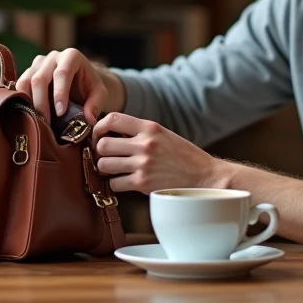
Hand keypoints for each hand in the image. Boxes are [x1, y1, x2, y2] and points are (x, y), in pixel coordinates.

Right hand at [16, 49, 108, 123]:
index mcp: (71, 56)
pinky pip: (19, 87)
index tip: (61, 112)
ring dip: (28, 103)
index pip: (62, 73)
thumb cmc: (89, 85)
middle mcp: (52, 57)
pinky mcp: (28, 73)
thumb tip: (88, 120)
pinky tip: (28, 114)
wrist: (80, 79)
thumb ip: (96, 105)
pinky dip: (22, 101)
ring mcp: (37, 64)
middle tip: (46, 122)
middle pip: (40, 78)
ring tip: (36, 120)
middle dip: (42, 103)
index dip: (60, 93)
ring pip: (25, 82)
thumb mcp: (100, 93)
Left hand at [93, 112, 219, 194]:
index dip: (98, 127)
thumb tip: (110, 132)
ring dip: (105, 169)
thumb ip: (139, 132)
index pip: (112, 118)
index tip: (99, 135)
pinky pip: (114, 183)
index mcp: (150, 127)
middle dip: (99, 152)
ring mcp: (143, 164)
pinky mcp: (143, 183)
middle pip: (102, 144)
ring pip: (104, 165)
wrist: (204, 175)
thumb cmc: (182, 156)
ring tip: (114, 170)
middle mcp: (145, 143)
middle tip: (104, 156)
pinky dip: (116, 184)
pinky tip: (125, 182)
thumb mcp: (163, 134)